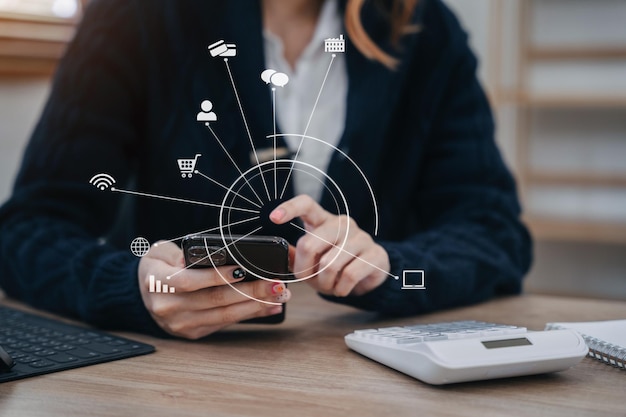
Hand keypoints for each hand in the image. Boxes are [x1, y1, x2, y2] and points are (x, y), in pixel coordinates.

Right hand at [138, 241, 289, 338]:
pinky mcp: (193, 332)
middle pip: (214, 300)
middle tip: (275, 283)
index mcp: (158, 282)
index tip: (241, 269)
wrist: (143, 295)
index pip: (188, 281)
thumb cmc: (157, 268)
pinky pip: (225, 324)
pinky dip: (249, 315)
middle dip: (249, 291)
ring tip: (278, 295)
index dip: (216, 275)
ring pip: (224, 315)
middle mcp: (169, 307)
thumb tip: (211, 256)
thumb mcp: (159, 252)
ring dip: (255, 305)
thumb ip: (180, 252)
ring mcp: (181, 324)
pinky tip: (268, 307)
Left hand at [270, 195, 389, 296]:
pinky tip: (342, 288)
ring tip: (329, 286)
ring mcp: (361, 237)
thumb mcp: (312, 260)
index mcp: (323, 221)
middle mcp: (342, 224)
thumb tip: (278, 252)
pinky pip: (350, 275)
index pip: (306, 204)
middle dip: (305, 269)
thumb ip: (296, 255)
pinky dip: (341, 288)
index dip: (289, 209)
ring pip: (329, 264)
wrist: (369, 275)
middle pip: (310, 243)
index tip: (273, 218)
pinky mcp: (375, 254)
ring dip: (325, 283)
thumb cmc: (336, 265)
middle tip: (312, 280)